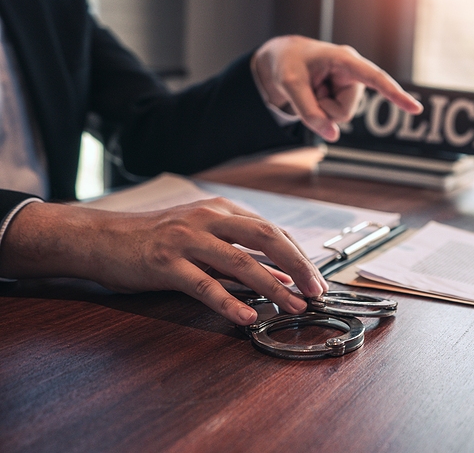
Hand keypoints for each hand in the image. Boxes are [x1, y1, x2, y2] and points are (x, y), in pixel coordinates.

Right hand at [0, 199, 329, 325]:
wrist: (101, 238)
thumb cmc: (155, 240)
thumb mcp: (203, 241)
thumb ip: (241, 256)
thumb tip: (282, 276)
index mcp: (221, 210)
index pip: (272, 231)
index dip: (298, 256)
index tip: (316, 280)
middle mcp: (208, 219)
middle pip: (266, 238)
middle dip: (298, 266)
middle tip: (317, 291)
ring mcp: (186, 239)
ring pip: (241, 263)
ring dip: (273, 287)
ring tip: (294, 307)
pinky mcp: (166, 263)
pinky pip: (205, 285)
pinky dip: (229, 304)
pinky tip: (248, 318)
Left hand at [251, 35, 422, 141]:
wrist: (282, 59)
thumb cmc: (287, 64)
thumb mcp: (289, 85)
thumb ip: (308, 112)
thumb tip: (332, 137)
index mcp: (345, 59)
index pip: (375, 78)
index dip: (395, 94)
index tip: (416, 109)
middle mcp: (353, 73)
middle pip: (345, 112)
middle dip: (324, 111)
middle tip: (308, 91)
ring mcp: (350, 86)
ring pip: (341, 117)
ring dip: (321, 110)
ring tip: (312, 89)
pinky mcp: (346, 95)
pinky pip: (336, 117)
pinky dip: (321, 111)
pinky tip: (316, 93)